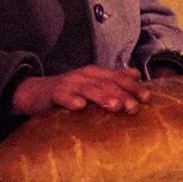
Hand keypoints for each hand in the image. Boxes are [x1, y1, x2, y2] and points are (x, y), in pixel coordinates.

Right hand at [12, 65, 146, 115]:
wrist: (35, 92)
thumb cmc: (69, 90)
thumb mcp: (92, 82)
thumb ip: (113, 79)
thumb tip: (136, 74)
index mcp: (95, 73)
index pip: (118, 77)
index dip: (133, 86)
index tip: (147, 98)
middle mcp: (84, 76)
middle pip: (106, 83)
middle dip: (122, 95)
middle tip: (134, 108)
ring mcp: (69, 84)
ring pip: (88, 89)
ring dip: (102, 97)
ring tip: (114, 106)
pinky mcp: (54, 93)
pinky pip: (63, 96)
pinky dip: (71, 100)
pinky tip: (79, 106)